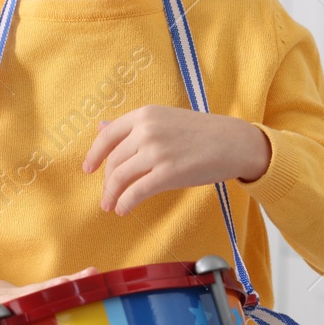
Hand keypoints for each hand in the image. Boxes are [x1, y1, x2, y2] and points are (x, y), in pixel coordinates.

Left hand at [81, 106, 270, 216]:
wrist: (234, 142)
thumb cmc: (202, 132)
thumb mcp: (165, 119)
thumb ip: (134, 125)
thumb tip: (100, 125)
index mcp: (145, 114)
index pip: (107, 135)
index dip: (94, 154)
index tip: (88, 169)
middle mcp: (147, 130)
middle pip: (114, 160)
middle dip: (106, 181)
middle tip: (105, 196)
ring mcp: (157, 152)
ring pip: (121, 177)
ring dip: (112, 195)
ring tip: (111, 206)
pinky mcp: (168, 173)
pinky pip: (136, 192)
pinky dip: (126, 203)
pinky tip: (124, 210)